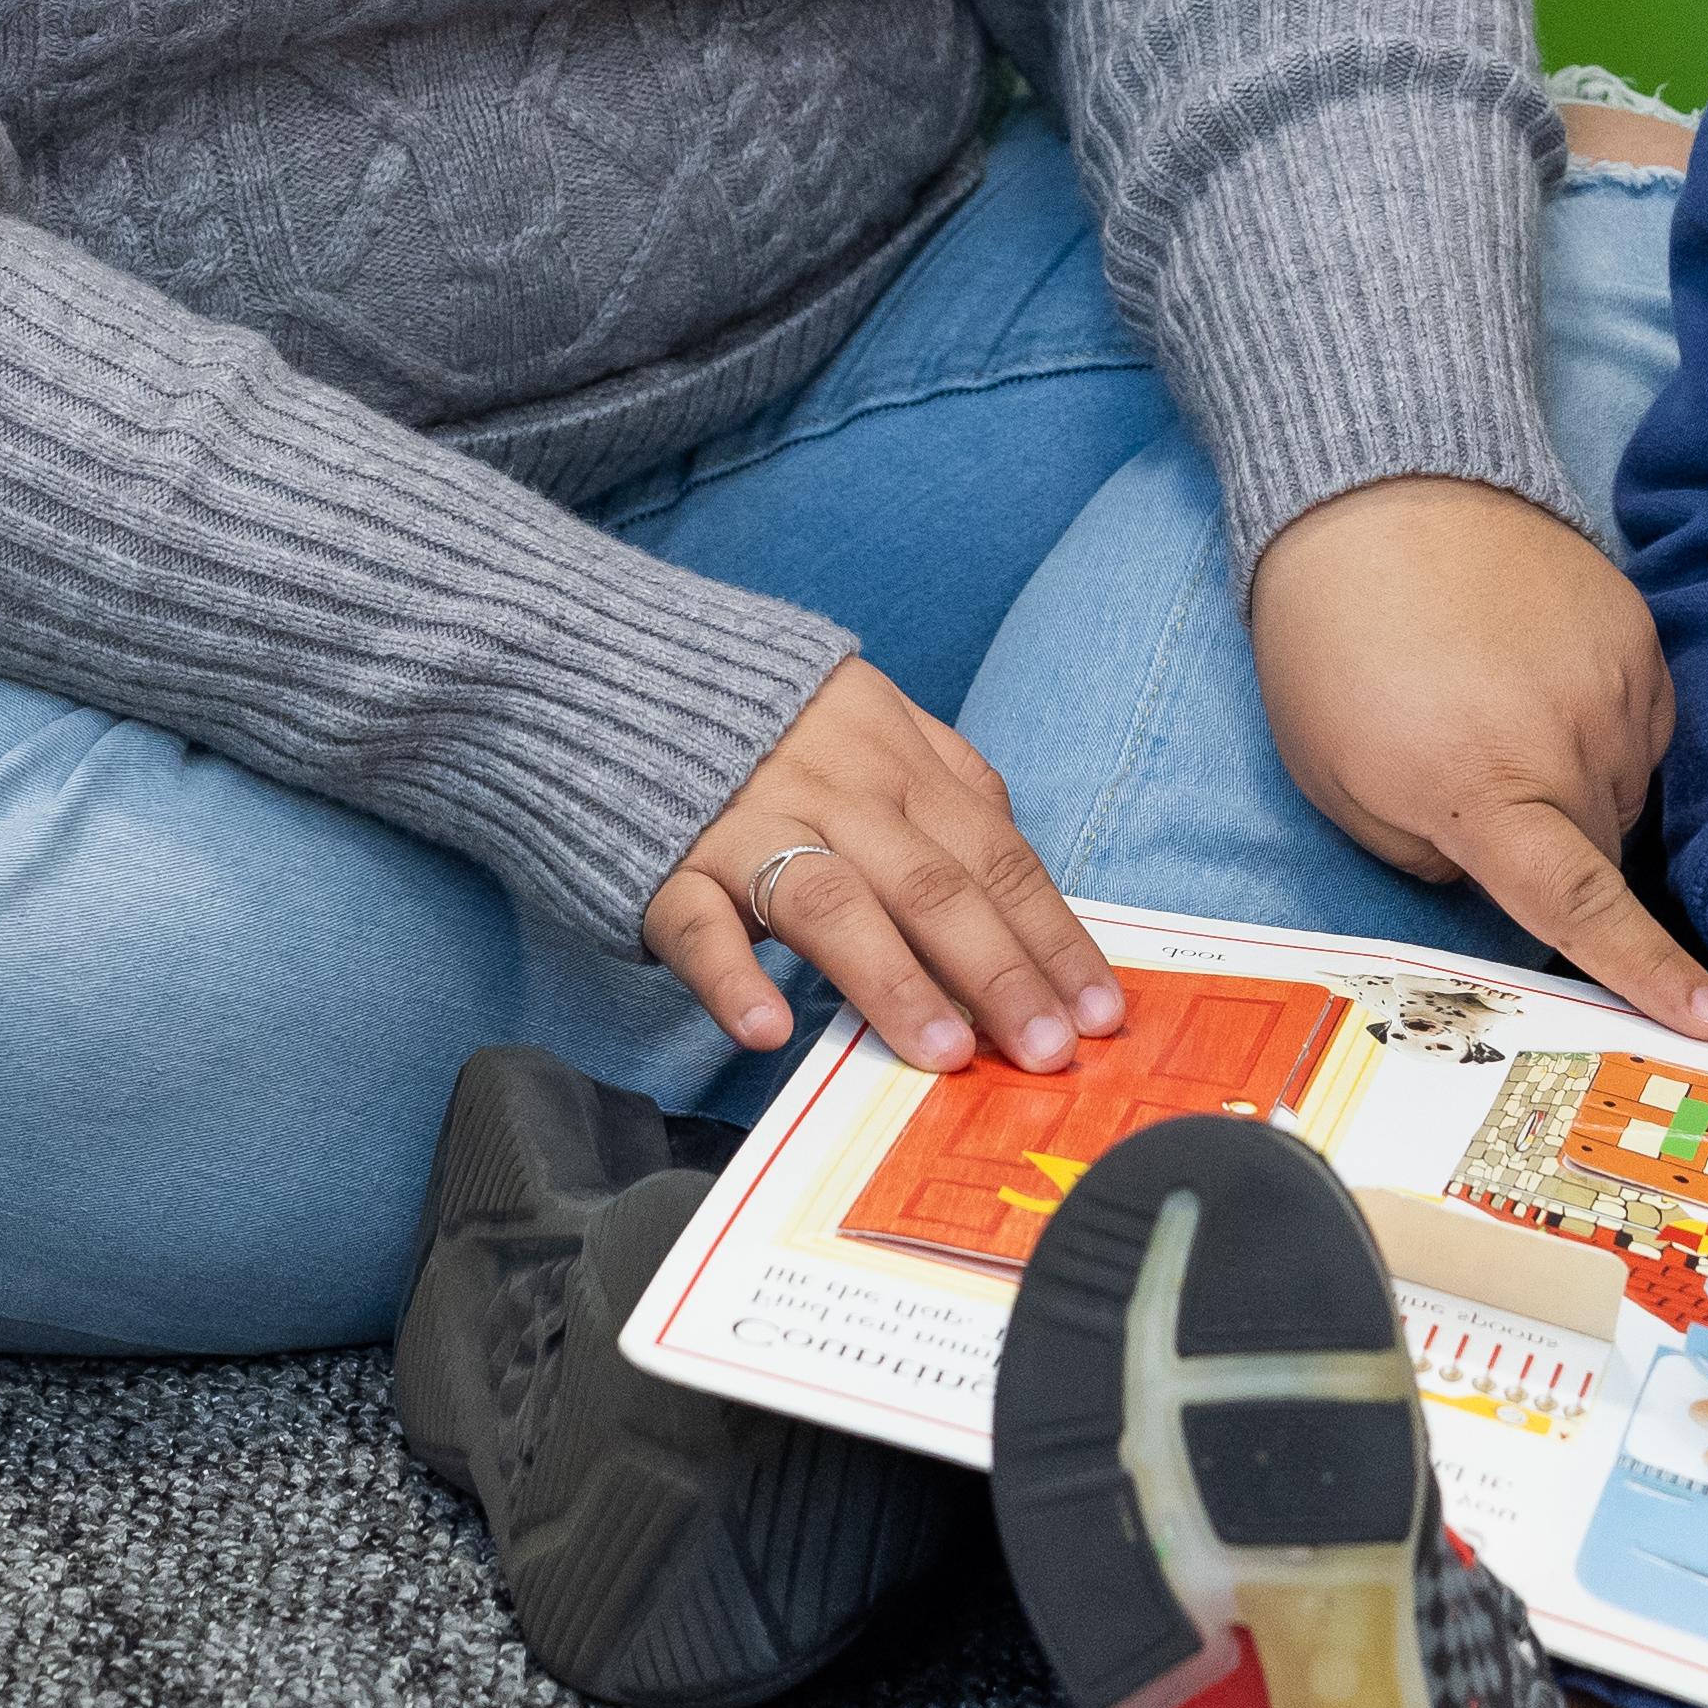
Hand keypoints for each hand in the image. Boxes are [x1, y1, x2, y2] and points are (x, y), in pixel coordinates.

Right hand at [642, 662, 1127, 1076]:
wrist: (606, 654)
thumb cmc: (755, 709)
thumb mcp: (868, 712)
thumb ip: (943, 776)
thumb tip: (1013, 842)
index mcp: (894, 758)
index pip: (994, 856)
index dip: (1051, 936)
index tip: (1101, 1012)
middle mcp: (833, 790)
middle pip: (934, 884)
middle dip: (1002, 972)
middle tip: (1048, 1051)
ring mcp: (745, 826)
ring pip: (832, 903)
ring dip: (893, 980)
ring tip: (942, 1053)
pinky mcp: (661, 864)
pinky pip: (698, 922)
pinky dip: (731, 974)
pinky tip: (766, 1028)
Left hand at [1246, 473, 1707, 1040]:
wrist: (1378, 490)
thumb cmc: (1332, 647)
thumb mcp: (1341, 782)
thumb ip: (1431, 856)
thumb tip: (1497, 880)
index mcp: (1485, 789)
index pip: (1582, 906)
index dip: (1648, 971)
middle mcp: (1568, 740)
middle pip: (1601, 849)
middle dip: (1550, 851)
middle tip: (1473, 792)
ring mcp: (1613, 682)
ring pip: (1623, 787)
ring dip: (1573, 785)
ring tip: (1488, 716)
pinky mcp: (1636, 634)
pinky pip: (1641, 725)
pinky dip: (1596, 728)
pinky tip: (1530, 683)